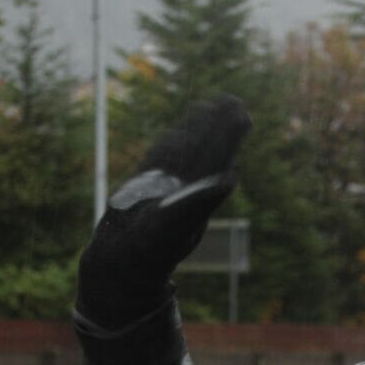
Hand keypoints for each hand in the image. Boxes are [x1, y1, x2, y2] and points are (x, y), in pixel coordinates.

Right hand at [76, 95, 251, 327]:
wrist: (122, 262)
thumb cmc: (152, 246)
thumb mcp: (178, 221)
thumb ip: (202, 199)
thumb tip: (230, 178)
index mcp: (200, 192)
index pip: (218, 156)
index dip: (228, 134)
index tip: (241, 112)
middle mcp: (186, 188)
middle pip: (206, 150)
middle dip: (217, 126)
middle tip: (234, 101)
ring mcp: (165, 187)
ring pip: (184, 152)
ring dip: (197, 130)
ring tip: (211, 107)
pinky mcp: (145, 189)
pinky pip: (160, 162)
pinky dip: (169, 146)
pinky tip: (178, 133)